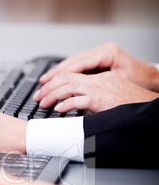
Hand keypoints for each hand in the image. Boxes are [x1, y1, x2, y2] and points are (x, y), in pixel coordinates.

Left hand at [34, 71, 158, 112]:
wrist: (147, 108)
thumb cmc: (130, 106)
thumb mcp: (107, 100)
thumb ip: (89, 100)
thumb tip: (71, 106)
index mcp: (100, 78)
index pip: (72, 74)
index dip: (55, 81)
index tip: (44, 89)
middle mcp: (99, 80)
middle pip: (67, 78)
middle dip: (48, 87)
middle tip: (38, 97)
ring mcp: (100, 88)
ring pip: (69, 86)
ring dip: (52, 95)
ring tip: (43, 103)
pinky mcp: (102, 99)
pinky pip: (79, 100)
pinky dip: (66, 104)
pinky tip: (58, 109)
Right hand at [38, 42, 158, 92]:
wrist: (147, 79)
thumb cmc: (137, 82)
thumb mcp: (116, 83)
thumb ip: (95, 85)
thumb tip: (75, 92)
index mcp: (106, 53)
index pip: (77, 64)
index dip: (61, 75)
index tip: (48, 83)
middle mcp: (101, 51)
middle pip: (71, 61)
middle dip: (54, 74)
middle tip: (41, 84)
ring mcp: (98, 54)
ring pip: (72, 63)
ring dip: (56, 73)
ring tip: (43, 82)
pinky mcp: (96, 60)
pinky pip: (76, 66)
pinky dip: (64, 73)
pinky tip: (55, 78)